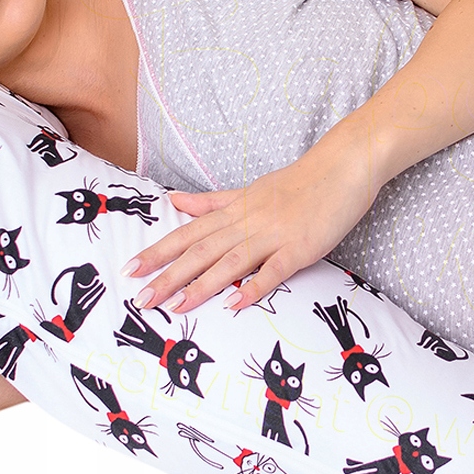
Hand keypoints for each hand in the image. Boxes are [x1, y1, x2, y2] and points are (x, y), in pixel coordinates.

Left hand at [125, 147, 379, 314]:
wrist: (343, 166)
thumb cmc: (299, 181)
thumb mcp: (250, 190)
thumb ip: (213, 201)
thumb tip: (174, 202)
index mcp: (234, 209)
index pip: (188, 232)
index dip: (158, 251)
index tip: (130, 270)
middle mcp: (247, 221)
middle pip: (200, 250)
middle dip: (168, 275)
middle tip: (140, 299)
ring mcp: (274, 234)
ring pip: (229, 261)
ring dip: (201, 285)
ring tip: (175, 307)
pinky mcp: (301, 247)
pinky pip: (273, 270)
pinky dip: (253, 286)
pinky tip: (234, 304)